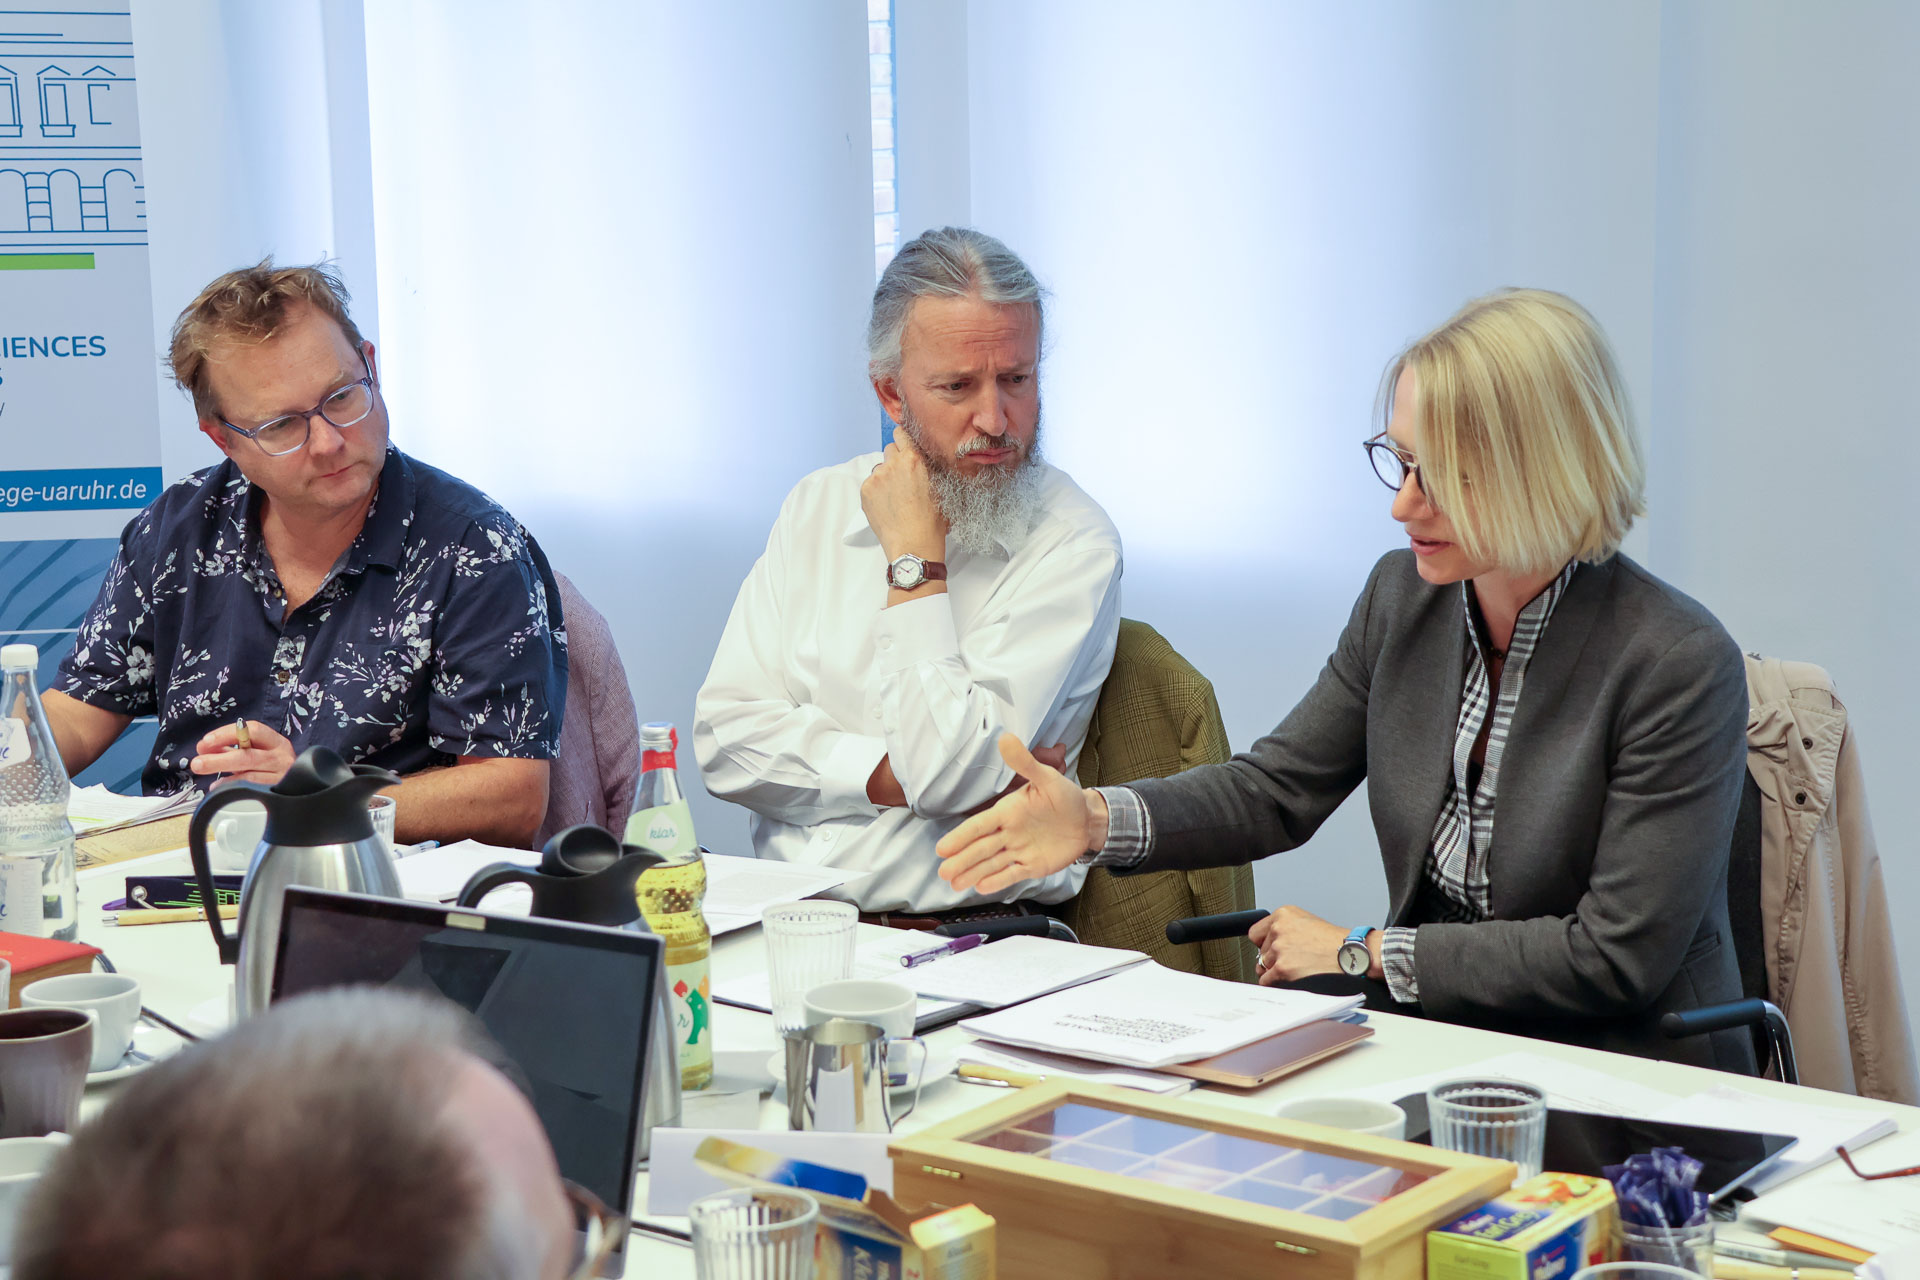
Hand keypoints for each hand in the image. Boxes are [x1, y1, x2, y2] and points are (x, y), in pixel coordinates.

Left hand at [190, 719, 294, 786]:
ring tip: (206, 777)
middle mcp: (281, 757)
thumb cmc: (273, 767)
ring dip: (223, 776)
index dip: (227, 734)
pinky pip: (251, 790)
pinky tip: (219, 788)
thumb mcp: (256, 752)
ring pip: (249, 775)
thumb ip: (232, 748)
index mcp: (276, 742)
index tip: (206, 742)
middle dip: (219, 759)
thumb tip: (205, 748)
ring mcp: (281, 776)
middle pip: (248, 755)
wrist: (301, 788)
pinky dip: (232, 788)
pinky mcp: (278, 793)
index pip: (253, 730)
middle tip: (197, 763)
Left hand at [860, 433, 946, 561]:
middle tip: (903, 478)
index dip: (904, 441)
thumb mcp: (940, 489)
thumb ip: (927, 469)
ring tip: (896, 497)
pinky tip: (887, 505)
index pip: (902, 433)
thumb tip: (922, 462)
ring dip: (885, 476)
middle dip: (896, 459)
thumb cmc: (931, 523)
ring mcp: (876, 478)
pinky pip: (870, 483)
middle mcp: (892, 464)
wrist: (913, 546)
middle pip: (889, 449)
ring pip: (879, 467)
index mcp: (913, 460)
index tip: (905, 448)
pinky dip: (877, 491)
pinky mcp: (865, 491)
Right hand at [938, 734, 1094, 892]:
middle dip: (962, 860)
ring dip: (973, 873)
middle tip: (943, 872)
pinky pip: (1012, 874)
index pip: (980, 825)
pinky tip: (981, 888)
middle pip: (981, 848)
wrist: (1087, 819)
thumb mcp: (1047, 777)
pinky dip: (998, 881)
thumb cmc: (1065, 796)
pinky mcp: (1032, 866)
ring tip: (955, 884)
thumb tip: (1006, 738)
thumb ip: (1025, 762)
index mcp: (1008, 812)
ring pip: (992, 863)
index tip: (943, 848)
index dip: (961, 836)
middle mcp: (1009, 833)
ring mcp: (1019, 851)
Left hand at [1248, 905, 1346, 985]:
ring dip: (1276, 972)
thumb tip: (1267, 946)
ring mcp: (1280, 949)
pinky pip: (1266, 981)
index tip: (1273, 949)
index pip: (1256, 933)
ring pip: (1263, 967)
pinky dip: (1276, 984)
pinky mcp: (1282, 968)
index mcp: (1284, 914)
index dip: (1265, 943)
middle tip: (1295, 960)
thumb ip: (1284, 929)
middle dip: (1273, 959)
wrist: (1352, 954)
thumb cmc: (1335, 941)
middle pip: (1260, 952)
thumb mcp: (1307, 922)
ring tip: (1298, 968)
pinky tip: (1293, 979)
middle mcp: (1279, 929)